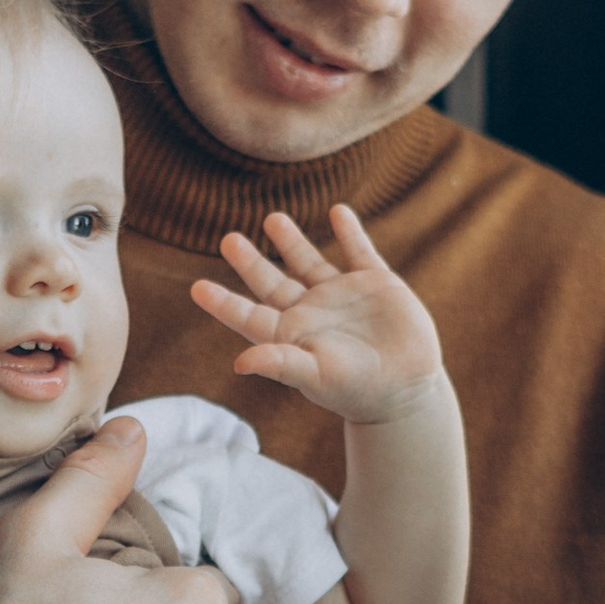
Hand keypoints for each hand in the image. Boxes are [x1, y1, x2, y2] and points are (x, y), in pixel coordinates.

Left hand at [190, 207, 448, 427]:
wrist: (407, 390)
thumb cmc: (357, 390)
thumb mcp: (316, 376)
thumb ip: (280, 363)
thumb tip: (239, 363)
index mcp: (291, 335)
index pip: (248, 315)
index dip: (223, 303)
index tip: (197, 288)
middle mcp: (311, 313)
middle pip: (272, 282)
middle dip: (250, 262)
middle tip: (229, 239)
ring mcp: (342, 296)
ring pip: (309, 262)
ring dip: (292, 241)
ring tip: (273, 218)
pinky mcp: (376, 284)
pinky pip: (359, 251)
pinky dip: (350, 232)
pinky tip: (338, 212)